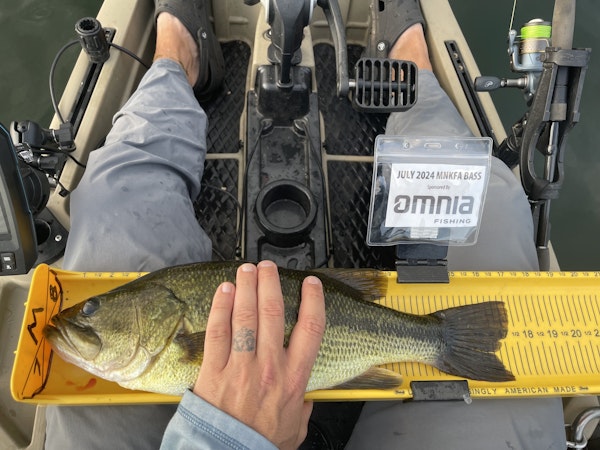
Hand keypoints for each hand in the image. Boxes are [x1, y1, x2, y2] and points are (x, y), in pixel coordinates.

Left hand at [193, 261, 325, 448]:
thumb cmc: (260, 444)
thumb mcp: (295, 429)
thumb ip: (302, 408)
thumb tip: (305, 399)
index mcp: (293, 378)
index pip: (310, 329)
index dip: (313, 301)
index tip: (311, 284)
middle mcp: (269, 366)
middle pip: (273, 313)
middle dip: (271, 284)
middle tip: (268, 267)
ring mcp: (240, 366)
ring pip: (245, 316)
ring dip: (246, 288)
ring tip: (246, 270)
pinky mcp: (213, 370)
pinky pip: (217, 332)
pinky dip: (220, 308)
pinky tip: (223, 291)